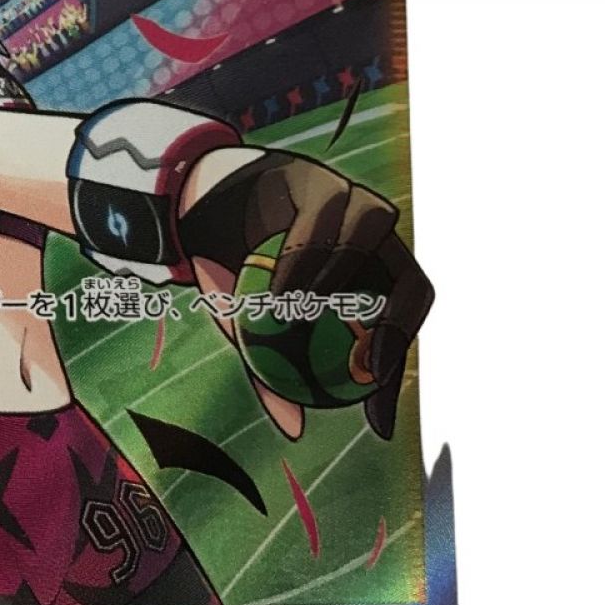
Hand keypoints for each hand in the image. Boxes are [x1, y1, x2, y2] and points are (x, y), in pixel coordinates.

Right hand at [179, 150, 433, 438]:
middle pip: (411, 276)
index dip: (400, 359)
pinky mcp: (315, 177)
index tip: (375, 405)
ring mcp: (347, 201)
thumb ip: (273, 367)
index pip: (406, 315)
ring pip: (373, 230)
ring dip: (346, 275)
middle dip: (397, 324)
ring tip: (307, 319)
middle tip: (362, 366)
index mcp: (372, 272)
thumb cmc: (234, 272)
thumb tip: (292, 427)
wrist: (193, 214)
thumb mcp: (251, 326)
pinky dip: (306, 256)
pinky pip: (324, 213)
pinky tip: (280, 291)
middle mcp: (371, 237)